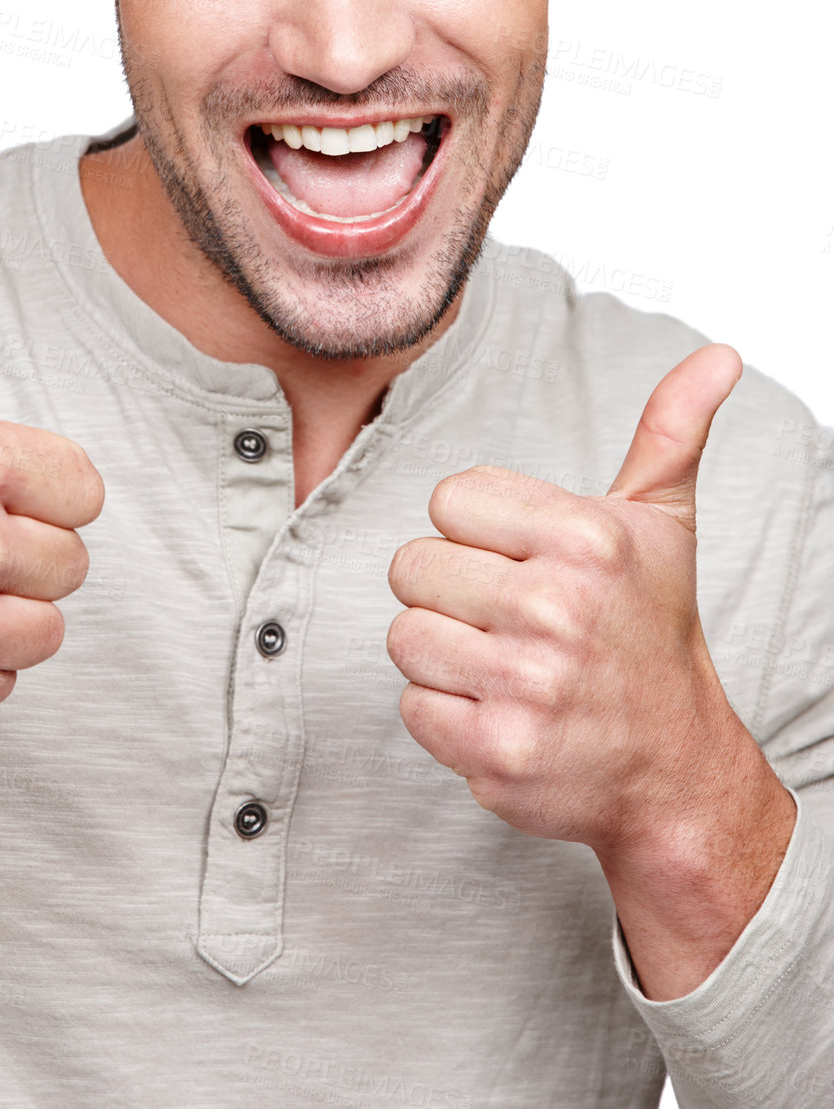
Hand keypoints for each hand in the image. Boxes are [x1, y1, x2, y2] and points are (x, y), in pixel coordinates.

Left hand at [386, 344, 757, 852]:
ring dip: (444, 654)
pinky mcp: (497, 754)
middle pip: (412, 566)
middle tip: (512, 620)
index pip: (448, 498)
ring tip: (505, 664)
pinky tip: (501, 712)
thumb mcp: (664, 524)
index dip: (478, 532)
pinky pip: (412, 706)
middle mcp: (557, 608)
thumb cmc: (651, 631)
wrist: (675, 768)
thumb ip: (671, 430)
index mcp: (588, 538)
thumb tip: (719, 354)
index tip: (525, 562)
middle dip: (452, 593)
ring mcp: (526, 687)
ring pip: (404, 635)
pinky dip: (447, 715)